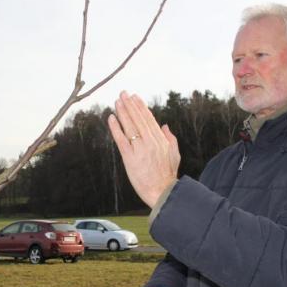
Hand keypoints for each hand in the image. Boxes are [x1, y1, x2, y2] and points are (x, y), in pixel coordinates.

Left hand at [108, 91, 179, 207]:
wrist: (162, 192)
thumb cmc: (168, 175)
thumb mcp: (175, 155)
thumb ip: (170, 139)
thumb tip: (165, 126)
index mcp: (161, 140)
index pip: (149, 119)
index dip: (140, 107)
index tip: (134, 97)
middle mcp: (150, 142)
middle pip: (138, 119)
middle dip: (130, 105)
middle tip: (123, 93)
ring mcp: (139, 149)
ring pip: (129, 126)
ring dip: (122, 112)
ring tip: (117, 101)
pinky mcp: (130, 158)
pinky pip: (121, 139)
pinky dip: (115, 128)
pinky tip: (111, 118)